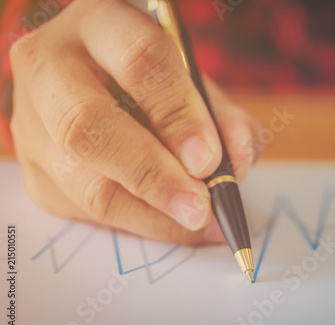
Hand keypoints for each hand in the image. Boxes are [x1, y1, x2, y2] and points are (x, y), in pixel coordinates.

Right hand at [9, 0, 261, 244]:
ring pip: (83, 181)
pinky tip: (171, 222)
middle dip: (152, 174)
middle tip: (199, 206)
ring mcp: (32, 124)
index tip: (209, 160)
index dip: (178, 115)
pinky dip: (137, 222)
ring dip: (149, 212)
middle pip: (87, 126)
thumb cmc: (152, 80)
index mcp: (99, 24)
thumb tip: (236, 163)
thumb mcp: (193, 83)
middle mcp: (50, 68)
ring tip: (197, 223)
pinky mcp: (35, 171)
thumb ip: (221, 117)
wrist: (97, 83)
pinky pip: (85, 210)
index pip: (139, 63)